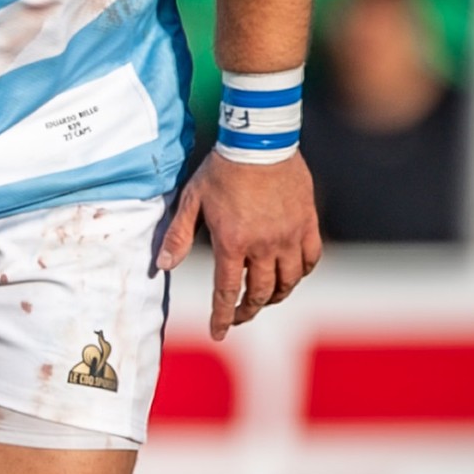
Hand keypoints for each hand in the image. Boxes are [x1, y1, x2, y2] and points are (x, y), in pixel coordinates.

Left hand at [157, 150, 322, 342]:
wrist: (259, 140)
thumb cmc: (221, 169)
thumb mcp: (191, 199)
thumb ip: (177, 235)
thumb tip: (162, 266)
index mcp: (233, 243)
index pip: (227, 292)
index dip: (222, 317)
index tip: (219, 332)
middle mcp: (264, 246)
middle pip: (260, 293)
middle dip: (247, 311)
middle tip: (239, 316)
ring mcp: (289, 235)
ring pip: (288, 281)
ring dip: (275, 296)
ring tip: (264, 298)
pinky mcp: (307, 223)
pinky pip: (310, 258)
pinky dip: (302, 272)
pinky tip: (292, 274)